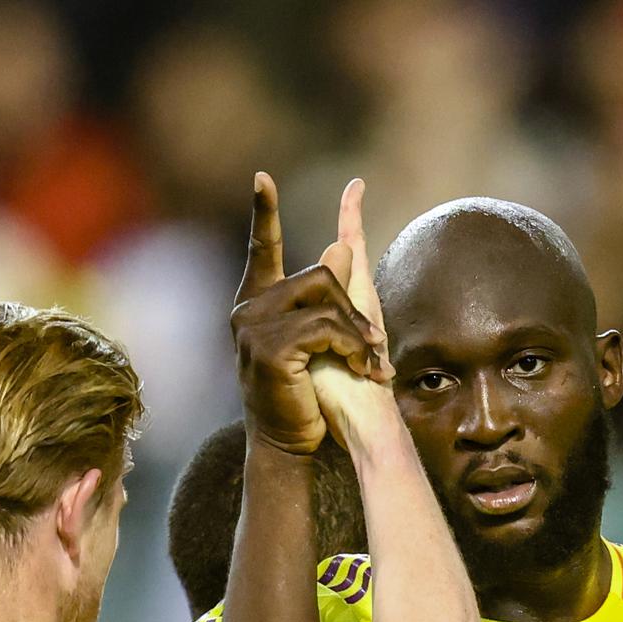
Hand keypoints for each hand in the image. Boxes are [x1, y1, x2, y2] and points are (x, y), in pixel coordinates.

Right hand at [232, 171, 390, 454]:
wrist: (292, 442)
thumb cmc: (307, 392)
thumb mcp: (321, 337)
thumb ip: (327, 293)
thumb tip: (342, 245)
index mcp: (258, 303)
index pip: (261, 250)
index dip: (263, 213)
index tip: (262, 178)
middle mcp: (248, 311)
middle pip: (320, 276)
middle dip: (354, 309)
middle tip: (374, 346)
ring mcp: (252, 330)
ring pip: (327, 303)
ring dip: (359, 335)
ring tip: (371, 364)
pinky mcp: (269, 351)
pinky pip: (325, 329)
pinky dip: (352, 348)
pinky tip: (359, 368)